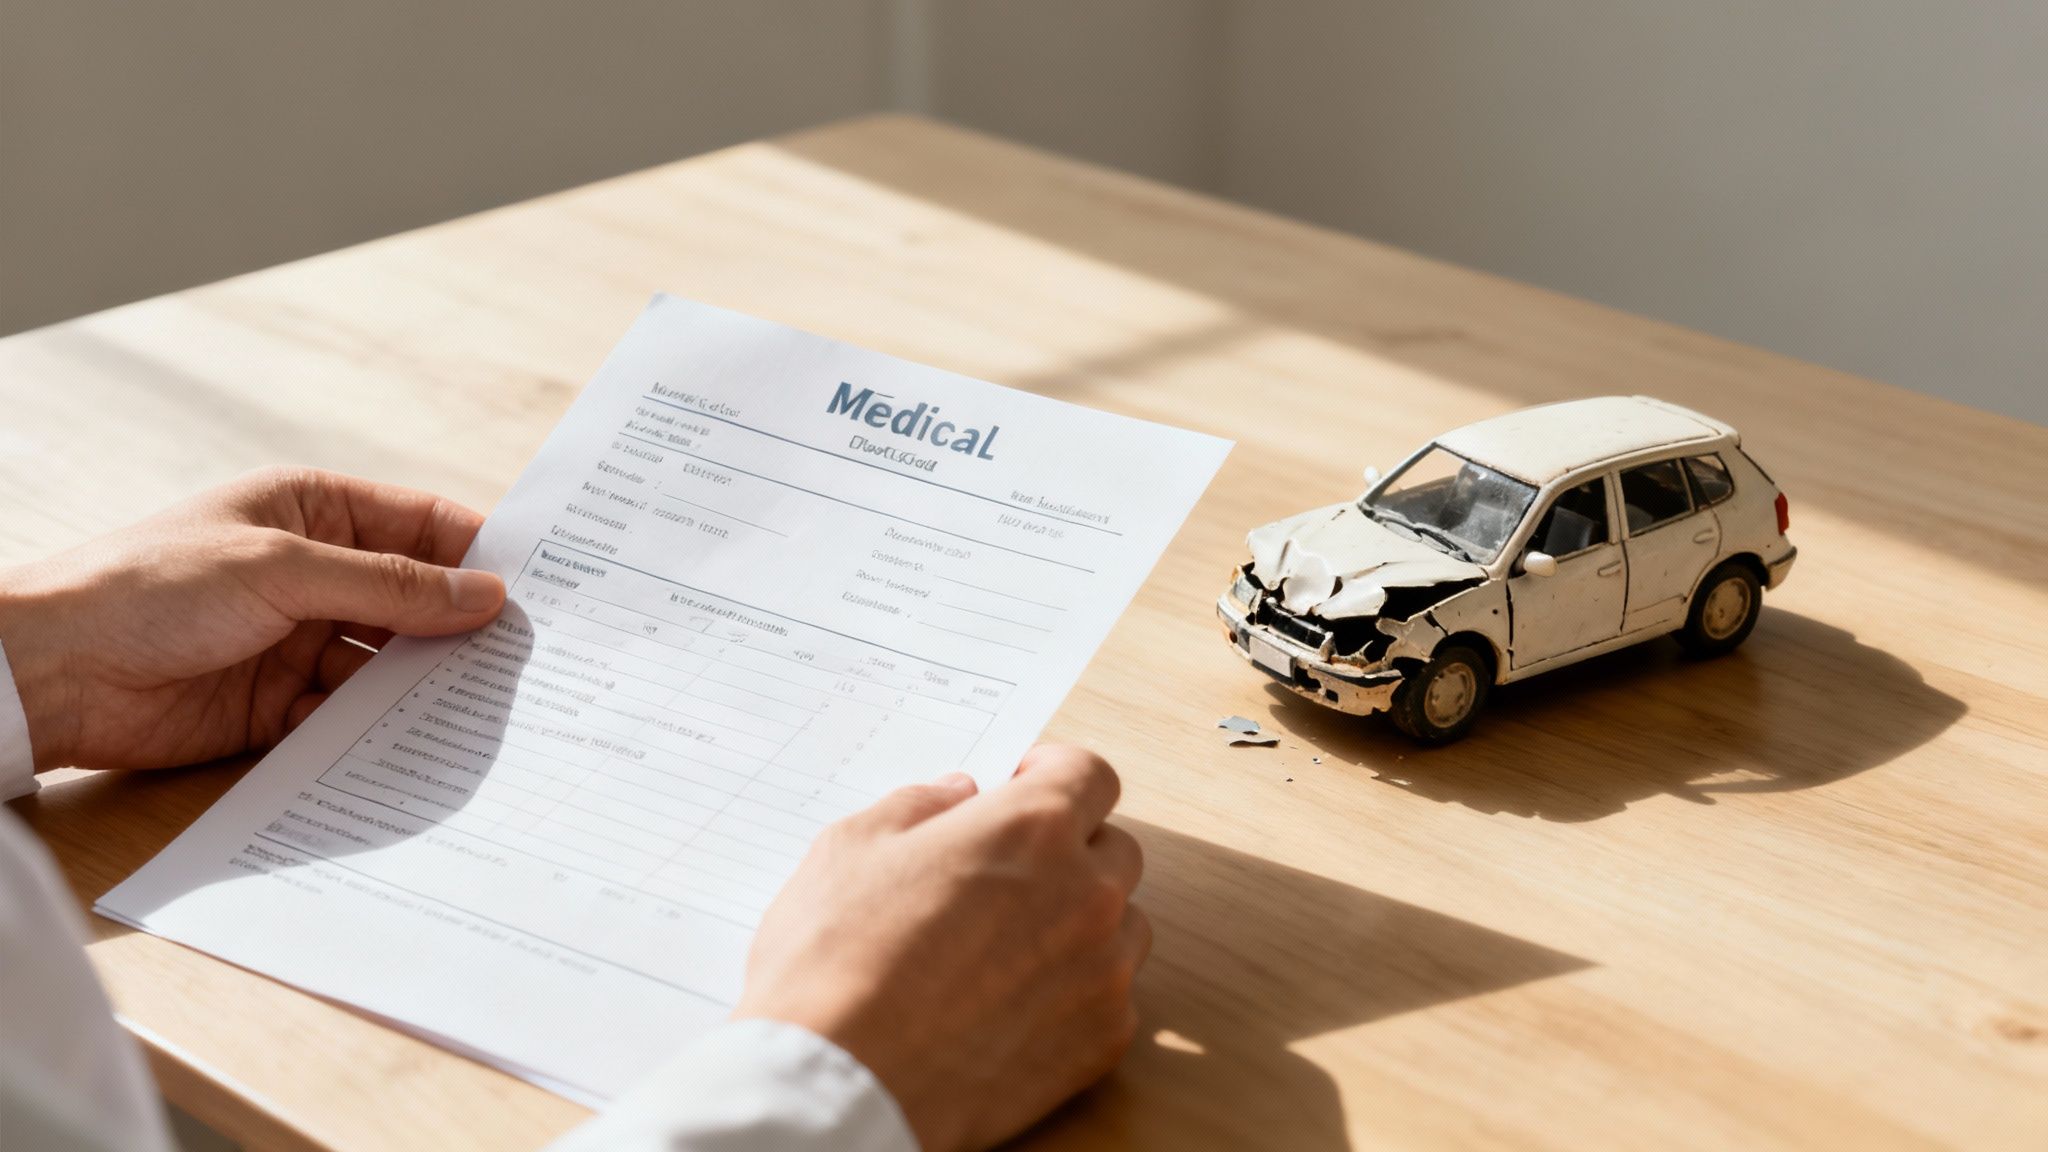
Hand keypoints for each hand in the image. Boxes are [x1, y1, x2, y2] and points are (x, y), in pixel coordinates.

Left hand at [0, 467, 503, 771]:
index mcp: (313, 511)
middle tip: (528, 659)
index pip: (422, 524)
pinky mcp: (280, 706)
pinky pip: (350, 716)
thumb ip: (389, 587)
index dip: (479, 553)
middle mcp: (313, 573)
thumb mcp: (282, 570)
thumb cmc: (150, 588)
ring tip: (482, 707)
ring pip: (389, 662)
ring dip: (425, 683)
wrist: (52, 673)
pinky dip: (379, 728)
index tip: (540, 588)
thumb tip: (484, 595)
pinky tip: (417, 742)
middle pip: (415, 599)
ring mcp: (298, 640)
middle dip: (462, 627)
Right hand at [735, 745, 1148, 1151]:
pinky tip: (1015, 1004)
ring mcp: (1102, 973)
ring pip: (1123, 925)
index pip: (1090, 775)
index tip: (1029, 786)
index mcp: (1031, 830)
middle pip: (1115, 849)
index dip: (1056, 774)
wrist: (842, 1087)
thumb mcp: (853, 848)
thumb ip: (920, 806)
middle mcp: (1086, 895)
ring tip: (1012, 943)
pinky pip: (1113, 997)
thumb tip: (958, 795)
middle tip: (1010, 871)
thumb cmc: (834, 965)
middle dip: (1071, 849)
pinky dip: (1077, 991)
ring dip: (1083, 921)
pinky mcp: (1102, 1042)